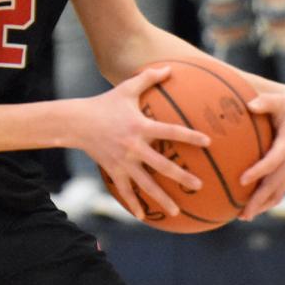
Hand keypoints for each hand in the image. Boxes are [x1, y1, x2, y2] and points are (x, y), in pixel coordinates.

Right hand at [76, 66, 210, 220]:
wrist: (77, 122)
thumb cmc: (105, 103)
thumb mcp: (126, 89)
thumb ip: (148, 78)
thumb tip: (169, 68)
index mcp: (140, 126)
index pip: (170, 131)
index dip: (189, 136)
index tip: (207, 142)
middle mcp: (134, 146)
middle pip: (162, 165)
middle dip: (181, 176)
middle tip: (199, 186)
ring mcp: (123, 161)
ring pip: (146, 184)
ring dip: (161, 198)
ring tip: (177, 212)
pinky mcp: (114, 170)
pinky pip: (125, 191)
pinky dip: (133, 204)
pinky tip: (143, 216)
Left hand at [238, 86, 284, 219]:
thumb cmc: (282, 104)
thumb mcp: (277, 100)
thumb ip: (266, 101)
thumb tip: (251, 104)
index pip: (274, 160)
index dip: (260, 170)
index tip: (242, 180)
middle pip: (276, 184)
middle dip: (260, 199)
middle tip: (242, 212)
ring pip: (278, 191)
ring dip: (262, 205)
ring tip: (243, 216)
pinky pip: (277, 190)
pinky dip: (265, 201)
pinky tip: (250, 209)